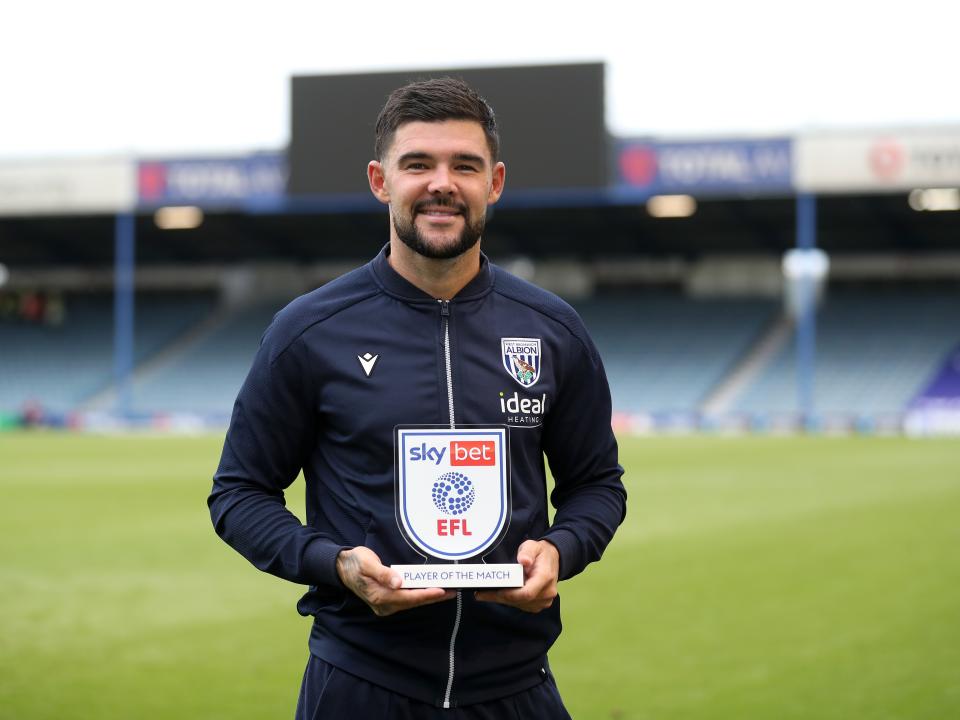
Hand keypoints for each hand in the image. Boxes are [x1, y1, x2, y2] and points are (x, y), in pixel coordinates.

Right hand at [336, 546, 454, 616]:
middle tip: (452, 592)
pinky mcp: (386, 601)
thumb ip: (383, 574)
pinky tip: (429, 591)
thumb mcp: (367, 563)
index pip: (408, 597)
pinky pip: (406, 600)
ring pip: (410, 602)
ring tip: (446, 592)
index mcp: (379, 596)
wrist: (342, 568)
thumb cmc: (355, 563)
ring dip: (427, 597)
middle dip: (432, 597)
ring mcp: (384, 605)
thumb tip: (399, 582)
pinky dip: (419, 596)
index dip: (426, 595)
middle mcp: (383, 605)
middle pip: (412, 602)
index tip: (442, 591)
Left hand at [474, 539, 558, 612]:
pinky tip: (497, 595)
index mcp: (545, 578)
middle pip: (520, 600)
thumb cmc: (540, 552)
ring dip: (502, 600)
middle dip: (499, 598)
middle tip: (480, 594)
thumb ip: (527, 552)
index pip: (526, 593)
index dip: (509, 594)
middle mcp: (546, 593)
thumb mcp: (533, 546)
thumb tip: (524, 561)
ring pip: (519, 605)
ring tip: (485, 594)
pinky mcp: (538, 604)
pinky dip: (508, 601)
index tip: (494, 591)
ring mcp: (543, 601)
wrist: (553, 559)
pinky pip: (521, 605)